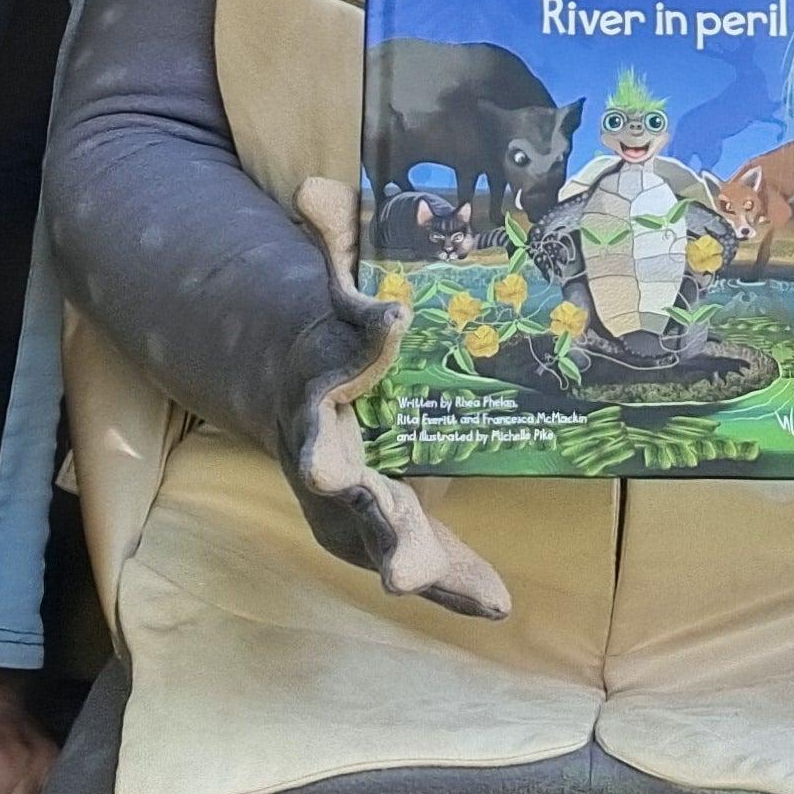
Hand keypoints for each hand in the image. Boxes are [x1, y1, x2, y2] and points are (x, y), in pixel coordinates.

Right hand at [283, 176, 507, 618]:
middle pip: (338, 476)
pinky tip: (495, 602)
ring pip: (373, 530)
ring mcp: (351, 495)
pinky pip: (422, 551)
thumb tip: (319, 191)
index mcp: (315, 378)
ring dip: (403, 553)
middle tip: (374, 518)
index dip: (359, 334)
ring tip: (419, 578)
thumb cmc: (331, 339)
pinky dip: (453, 579)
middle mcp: (325, 446)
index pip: (333, 351)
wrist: (299, 397)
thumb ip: (333, 235)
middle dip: (361, 499)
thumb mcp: (329, 280)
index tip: (387, 315)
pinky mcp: (386, 521)